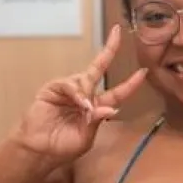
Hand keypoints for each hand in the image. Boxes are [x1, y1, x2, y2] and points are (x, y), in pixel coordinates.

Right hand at [10, 25, 146, 161]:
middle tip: (118, 32)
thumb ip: (97, 121)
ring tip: (84, 109)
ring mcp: (69, 90)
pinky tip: (79, 103)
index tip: (143, 72)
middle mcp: (84, 95)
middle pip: (99, 69)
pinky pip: (70, 84)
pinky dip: (76, 93)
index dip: (130, 84)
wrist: (39, 150)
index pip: (117, 93)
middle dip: (109, 50)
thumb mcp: (86, 138)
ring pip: (85, 79)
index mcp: (96, 108)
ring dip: (87, 93)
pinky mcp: (54, 88)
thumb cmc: (62, 147)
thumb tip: (112, 108)